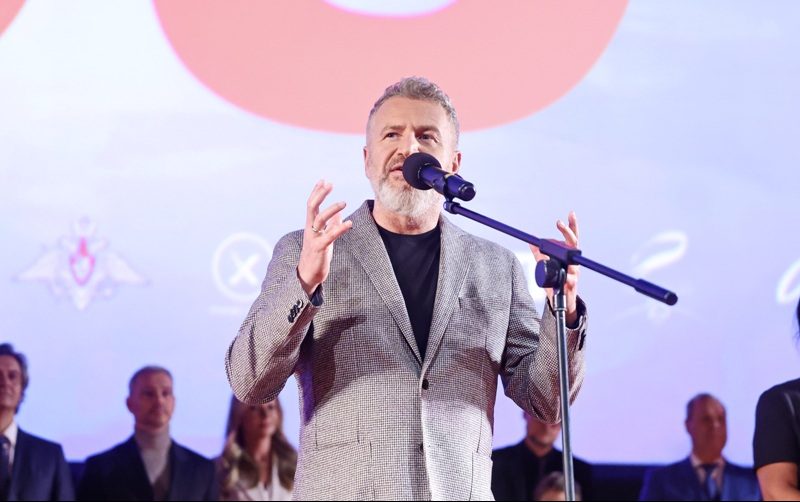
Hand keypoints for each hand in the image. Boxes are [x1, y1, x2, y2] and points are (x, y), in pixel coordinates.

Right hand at [297, 180, 352, 294]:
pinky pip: (329, 236)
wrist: (308, 275)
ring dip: (332, 209)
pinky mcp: (320, 248)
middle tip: (329, 184)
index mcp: (311, 225)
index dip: (317, 192)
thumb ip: (331, 224)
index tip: (324, 180)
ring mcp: (314, 238)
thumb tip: (339, 214)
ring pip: (320, 220)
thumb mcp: (325, 237)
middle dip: (320, 194)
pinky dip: (339, 229)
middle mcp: (310, 229)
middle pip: (312, 207)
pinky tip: (350, 224)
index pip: (312, 205)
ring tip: (344, 202)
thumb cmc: (317, 255)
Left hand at [529, 211, 579, 325]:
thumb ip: (539, 254)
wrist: (562, 301)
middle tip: (558, 223)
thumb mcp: (545, 265)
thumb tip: (531, 241)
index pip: (572, 238)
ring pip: (572, 260)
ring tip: (560, 246)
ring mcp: (574, 273)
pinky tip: (566, 276)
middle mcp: (573, 262)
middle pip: (574, 244)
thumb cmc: (555, 281)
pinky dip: (568, 277)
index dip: (573, 225)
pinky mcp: (572, 285)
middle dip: (567, 232)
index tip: (571, 213)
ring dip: (565, 253)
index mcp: (568, 256)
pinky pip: (571, 279)